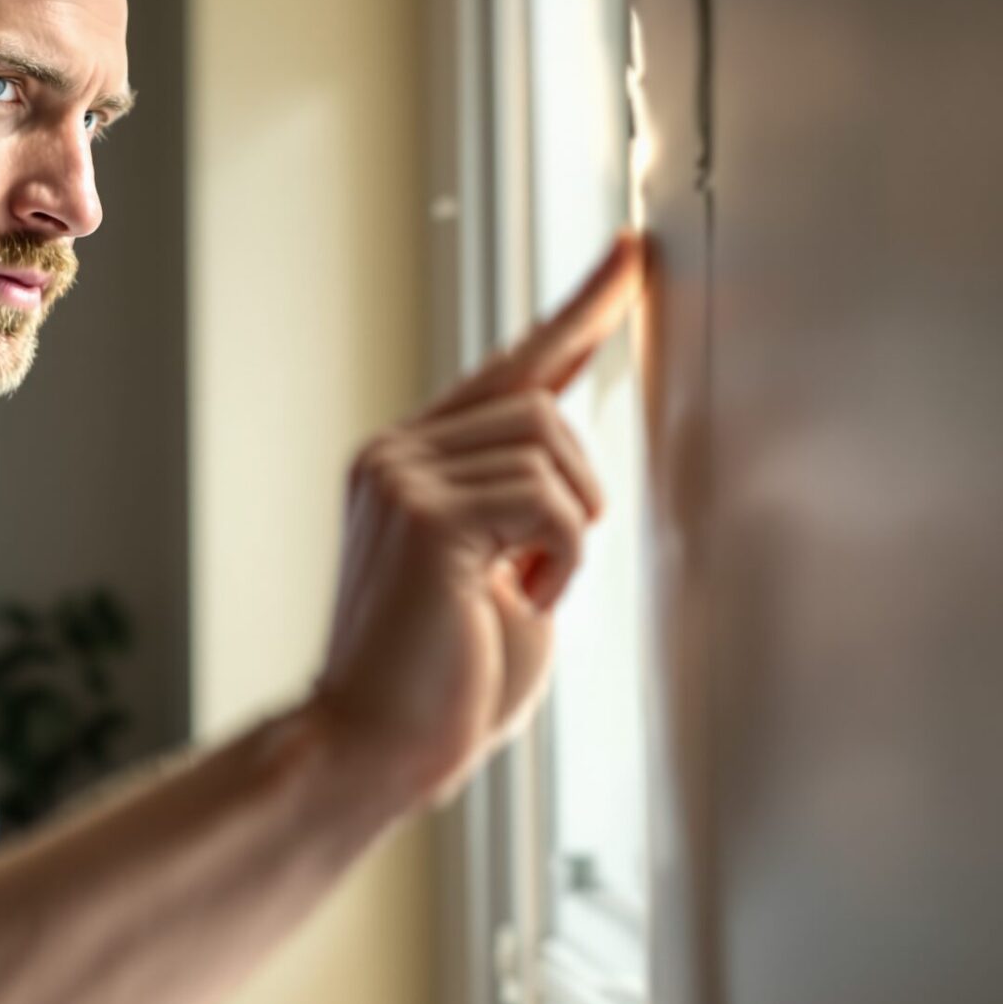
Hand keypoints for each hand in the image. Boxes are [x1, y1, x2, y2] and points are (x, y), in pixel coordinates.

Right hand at [308, 234, 644, 812]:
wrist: (372, 752)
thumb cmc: (441, 686)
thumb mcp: (504, 575)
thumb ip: (525, 508)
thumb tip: (571, 466)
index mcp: (411, 460)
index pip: (512, 366)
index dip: (580, 308)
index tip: (630, 252)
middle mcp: (397, 450)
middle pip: (544, 404)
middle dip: (576, 488)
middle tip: (542, 571)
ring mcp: (402, 474)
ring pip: (550, 445)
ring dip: (567, 529)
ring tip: (519, 590)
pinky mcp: (426, 514)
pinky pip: (547, 501)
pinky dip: (560, 557)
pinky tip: (513, 598)